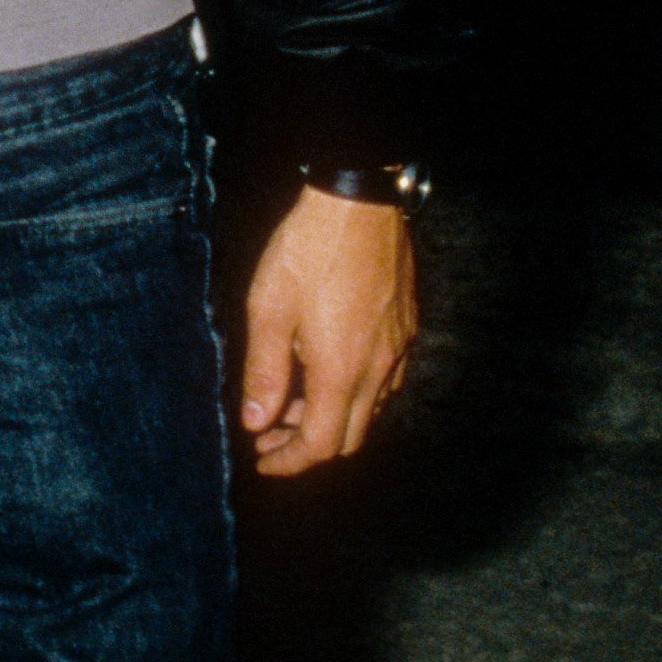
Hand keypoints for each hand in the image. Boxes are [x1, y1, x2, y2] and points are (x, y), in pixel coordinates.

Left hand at [238, 186, 418, 476]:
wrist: (359, 200)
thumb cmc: (307, 249)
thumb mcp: (268, 307)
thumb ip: (263, 371)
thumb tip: (254, 422)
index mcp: (340, 371)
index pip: (321, 444)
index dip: (289, 461)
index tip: (262, 458)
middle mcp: (378, 369)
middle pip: (350, 438)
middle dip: (307, 446)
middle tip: (270, 434)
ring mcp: (398, 349)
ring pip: (370, 410)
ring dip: (332, 418)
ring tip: (291, 400)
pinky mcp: (407, 327)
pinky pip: (386, 380)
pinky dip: (355, 392)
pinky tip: (327, 369)